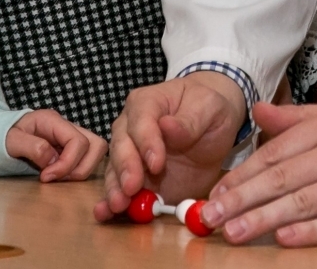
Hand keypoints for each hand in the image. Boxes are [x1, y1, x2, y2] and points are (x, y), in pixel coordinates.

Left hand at [7, 109, 106, 181]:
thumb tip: (52, 160)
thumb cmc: (3, 137)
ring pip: (96, 153)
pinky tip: (58, 176)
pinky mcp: (71, 150)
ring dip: (82, 170)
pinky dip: (77, 171)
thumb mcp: (10, 140)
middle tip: (56, 179)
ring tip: (58, 178)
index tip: (46, 177)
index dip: (67, 163)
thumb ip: (31, 147)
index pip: (78, 141)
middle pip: (96, 145)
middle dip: (80, 168)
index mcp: (53, 121)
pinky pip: (87, 160)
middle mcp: (67, 127)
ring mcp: (71, 138)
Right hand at [93, 72, 246, 222]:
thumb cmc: (208, 109)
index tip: (157, 164)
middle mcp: (130, 127)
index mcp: (147, 103)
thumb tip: (167, 126)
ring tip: (118, 205)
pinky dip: (111, 201)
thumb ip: (190, 120)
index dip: (147, 142)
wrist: (211, 128)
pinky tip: (105, 212)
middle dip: (126, 168)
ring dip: (116, 187)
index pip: (141, 121)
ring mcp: (130, 154)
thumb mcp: (210, 108)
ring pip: (116, 169)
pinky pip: (120, 189)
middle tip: (132, 188)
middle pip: (121, 146)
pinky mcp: (135, 178)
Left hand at [200, 99, 316, 245]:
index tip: (217, 191)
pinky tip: (285, 239)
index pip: (277, 152)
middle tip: (210, 216)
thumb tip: (257, 113)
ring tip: (234, 232)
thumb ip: (299, 118)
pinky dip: (310, 233)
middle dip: (242, 199)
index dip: (243, 174)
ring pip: (304, 204)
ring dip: (264, 220)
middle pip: (283, 179)